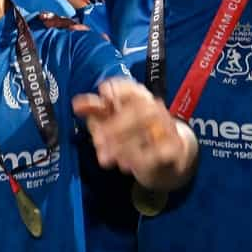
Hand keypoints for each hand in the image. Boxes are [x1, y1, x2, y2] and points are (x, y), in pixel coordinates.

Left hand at [72, 76, 196, 189]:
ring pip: (148, 131)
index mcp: (138, 97)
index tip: (103, 93)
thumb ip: (95, 110)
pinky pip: (159, 152)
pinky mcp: (174, 148)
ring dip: (124, 145)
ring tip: (105, 158)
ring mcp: (167, 127)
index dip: (117, 88)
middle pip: (139, 110)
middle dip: (115, 125)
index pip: (130, 86)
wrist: (169, 154)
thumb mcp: (112, 119)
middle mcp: (155, 108)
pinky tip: (126, 165)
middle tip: (98, 141)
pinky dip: (141, 158)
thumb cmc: (134, 131)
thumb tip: (77, 104)